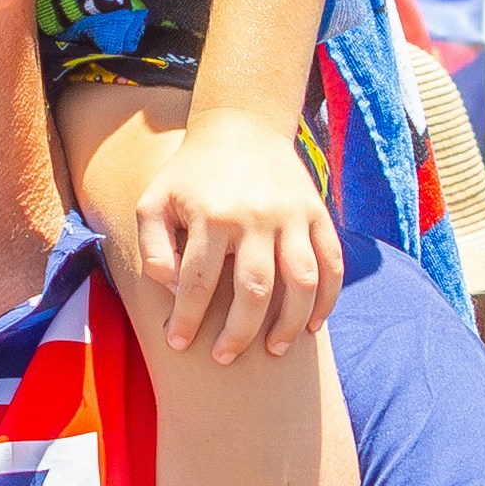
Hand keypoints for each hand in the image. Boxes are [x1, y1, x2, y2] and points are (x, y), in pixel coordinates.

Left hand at [130, 108, 343, 359]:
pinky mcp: (317, 213)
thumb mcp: (155, 200)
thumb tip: (172, 289)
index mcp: (211, 215)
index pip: (196, 282)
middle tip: (224, 358)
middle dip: (239, 333)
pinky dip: (328, 299)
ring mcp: (291, 215)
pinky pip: (332, 263)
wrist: (241, 127)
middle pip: (253, 290)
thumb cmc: (190, 174)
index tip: (177, 344)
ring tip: (273, 351)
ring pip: (301, 282)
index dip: (186, 319)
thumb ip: (152, 246)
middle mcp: (255, 216)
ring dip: (289, 323)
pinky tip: (312, 327)